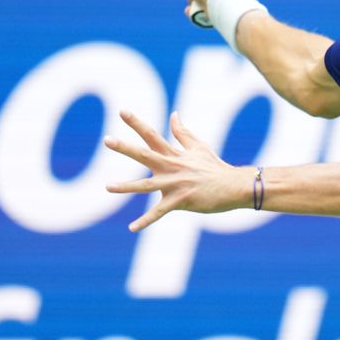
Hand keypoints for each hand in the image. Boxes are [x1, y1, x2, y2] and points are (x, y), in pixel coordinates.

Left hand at [104, 110, 249, 231]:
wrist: (233, 186)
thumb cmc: (215, 167)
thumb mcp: (198, 146)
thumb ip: (182, 132)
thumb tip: (173, 114)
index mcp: (174, 154)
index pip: (152, 135)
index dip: (136, 123)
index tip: (122, 111)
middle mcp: (171, 166)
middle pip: (144, 154)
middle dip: (125, 147)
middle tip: (106, 139)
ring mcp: (175, 184)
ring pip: (145, 186)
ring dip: (126, 186)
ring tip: (107, 186)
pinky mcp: (180, 201)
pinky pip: (159, 212)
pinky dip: (145, 221)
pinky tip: (132, 228)